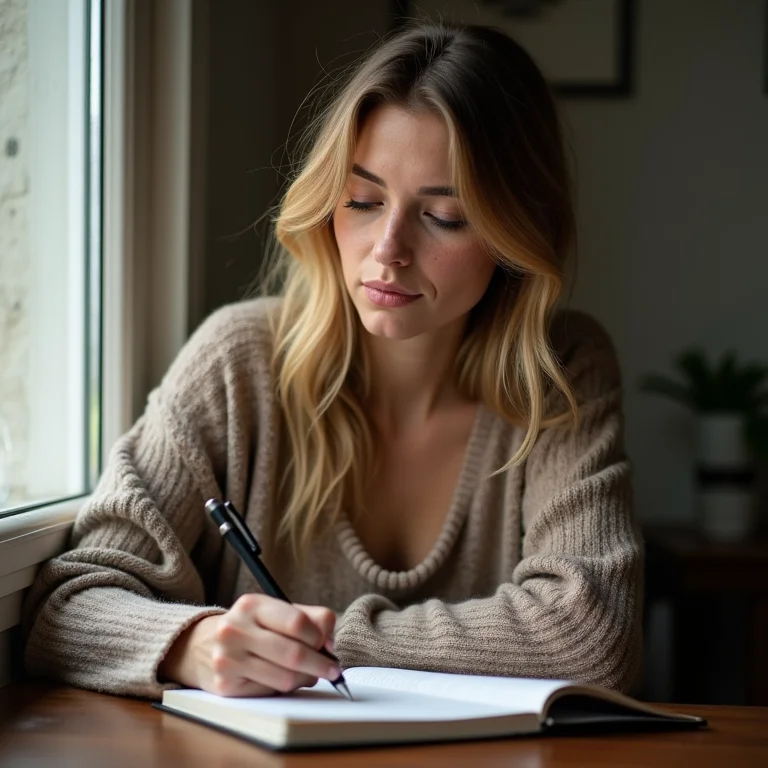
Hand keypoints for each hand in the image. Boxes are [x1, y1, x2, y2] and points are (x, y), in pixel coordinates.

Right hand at [159, 594, 338, 696]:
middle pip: (294, 653)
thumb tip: (330, 644)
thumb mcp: (276, 612)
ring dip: (304, 679)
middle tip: (333, 670)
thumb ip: (311, 618)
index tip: (328, 645)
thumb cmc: (251, 627)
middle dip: (320, 665)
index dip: (319, 637)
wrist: (201, 645)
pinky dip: (285, 688)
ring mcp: (228, 659)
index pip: (298, 622)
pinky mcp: (226, 685)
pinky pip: (270, 692)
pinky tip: (281, 678)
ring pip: (285, 678)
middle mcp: (235, 629)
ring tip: (305, 673)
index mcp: (252, 605)